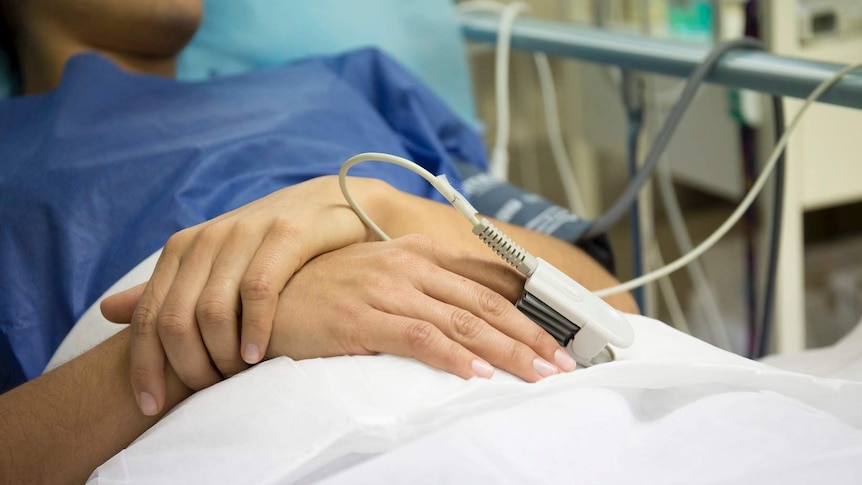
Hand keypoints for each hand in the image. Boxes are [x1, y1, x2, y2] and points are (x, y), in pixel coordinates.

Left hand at [102, 176, 387, 415]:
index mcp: (183, 248)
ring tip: (236, 377)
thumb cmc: (274, 245)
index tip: (151, 406)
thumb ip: (169, 290)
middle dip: (187, 367)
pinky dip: (255, 331)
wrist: (335, 203)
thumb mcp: (216, 264)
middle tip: (209, 392)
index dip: (143, 366)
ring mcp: (245, 234)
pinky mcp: (286, 234)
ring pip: (212, 310)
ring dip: (222, 355)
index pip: (148, 316)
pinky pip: (258, 292)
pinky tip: (259, 356)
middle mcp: (207, 239)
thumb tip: (107, 312)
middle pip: (175, 319)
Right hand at [265, 234, 576, 381]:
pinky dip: (453, 356)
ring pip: (461, 321)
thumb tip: (471, 315)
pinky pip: (419, 337)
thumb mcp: (380, 277)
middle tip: (562, 361)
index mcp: (416, 254)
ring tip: (536, 373)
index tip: (556, 333)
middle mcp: (406, 266)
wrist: (265, 294)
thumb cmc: (324, 292)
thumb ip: (424, 288)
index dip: (527, 308)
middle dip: (530, 334)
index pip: (485, 281)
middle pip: (483, 304)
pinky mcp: (362, 318)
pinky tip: (477, 373)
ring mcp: (384, 289)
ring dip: (505, 350)